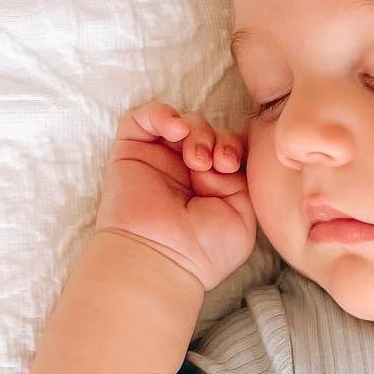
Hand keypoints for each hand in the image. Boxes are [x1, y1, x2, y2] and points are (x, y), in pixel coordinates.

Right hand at [93, 100, 255, 290]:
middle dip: (217, 139)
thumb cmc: (204, 250)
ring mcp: (158, 160)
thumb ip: (242, 178)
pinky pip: (142, 117)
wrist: (163, 259)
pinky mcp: (130, 153)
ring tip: (198, 159)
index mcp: (212, 184)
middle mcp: (184, 170)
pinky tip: (176, 130)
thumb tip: (223, 156)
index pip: (227, 146)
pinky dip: (161, 114)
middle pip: (207, 130)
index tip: (232, 165)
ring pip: (181, 121)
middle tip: (218, 163)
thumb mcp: (243, 214)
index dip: (234, 146)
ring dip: (196, 131)